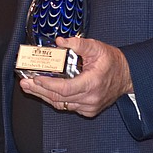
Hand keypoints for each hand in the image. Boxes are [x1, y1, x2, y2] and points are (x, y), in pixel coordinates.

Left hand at [18, 36, 133, 117]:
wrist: (127, 76)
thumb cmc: (112, 61)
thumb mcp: (96, 47)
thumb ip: (78, 43)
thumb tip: (60, 41)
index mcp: (92, 82)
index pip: (65, 88)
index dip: (48, 84)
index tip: (35, 78)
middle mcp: (90, 98)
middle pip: (59, 98)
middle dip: (39, 90)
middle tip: (25, 83)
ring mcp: (89, 106)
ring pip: (62, 104)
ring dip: (44, 96)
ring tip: (30, 87)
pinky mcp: (88, 110)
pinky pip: (68, 106)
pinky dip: (56, 99)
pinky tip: (45, 92)